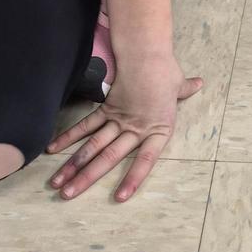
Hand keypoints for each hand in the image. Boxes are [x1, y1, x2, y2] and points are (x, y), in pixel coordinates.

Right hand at [47, 57, 202, 201]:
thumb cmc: (165, 70)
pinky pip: (86, 125)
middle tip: (67, 195)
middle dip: (87, 178)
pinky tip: (53, 149)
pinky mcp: (106, 108)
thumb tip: (198, 83)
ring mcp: (119, 119)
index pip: (146, 160)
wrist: (146, 53)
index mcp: (158, 129)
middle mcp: (136, 128)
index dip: (133, 179)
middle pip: (109, 157)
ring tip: (57, 182)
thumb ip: (185, 90)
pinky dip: (69, 137)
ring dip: (74, 165)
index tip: (119, 198)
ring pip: (93, 146)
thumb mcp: (178, 84)